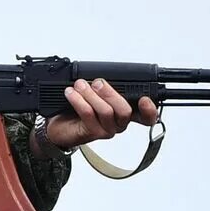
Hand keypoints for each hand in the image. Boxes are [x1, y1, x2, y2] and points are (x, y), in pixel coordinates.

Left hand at [41, 79, 159, 149]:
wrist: (59, 126)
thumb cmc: (78, 109)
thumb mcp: (94, 94)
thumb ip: (104, 87)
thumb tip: (102, 76)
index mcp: (124, 112)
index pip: (145, 116)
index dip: (150, 110)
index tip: (145, 100)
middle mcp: (119, 123)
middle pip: (125, 110)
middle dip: (110, 93)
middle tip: (96, 82)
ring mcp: (107, 130)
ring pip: (106, 112)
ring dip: (91, 95)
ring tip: (79, 85)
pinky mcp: (92, 133)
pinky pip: (89, 115)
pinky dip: (79, 101)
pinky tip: (71, 94)